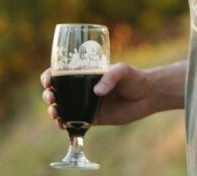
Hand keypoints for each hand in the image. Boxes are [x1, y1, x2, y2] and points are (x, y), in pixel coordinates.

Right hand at [41, 63, 156, 126]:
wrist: (148, 96)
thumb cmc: (135, 78)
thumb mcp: (123, 71)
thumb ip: (110, 78)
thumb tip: (97, 92)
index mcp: (86, 74)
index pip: (62, 74)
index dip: (50, 76)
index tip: (49, 80)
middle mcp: (82, 90)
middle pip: (57, 92)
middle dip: (48, 95)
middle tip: (52, 97)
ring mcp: (85, 105)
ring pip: (61, 109)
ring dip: (53, 111)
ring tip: (55, 112)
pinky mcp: (92, 119)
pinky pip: (73, 123)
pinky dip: (64, 124)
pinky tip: (62, 124)